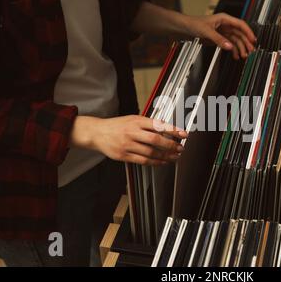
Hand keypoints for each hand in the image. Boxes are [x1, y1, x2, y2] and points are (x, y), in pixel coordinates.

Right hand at [71, 116, 187, 165]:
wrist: (97, 132)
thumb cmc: (117, 125)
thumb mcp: (133, 119)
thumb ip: (148, 124)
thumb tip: (167, 128)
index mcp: (136, 121)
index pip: (158, 125)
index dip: (173, 130)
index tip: (184, 134)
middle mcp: (132, 132)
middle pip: (156, 139)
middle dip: (171, 145)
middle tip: (180, 148)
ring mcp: (128, 145)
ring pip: (151, 152)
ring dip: (165, 156)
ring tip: (174, 156)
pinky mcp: (124, 155)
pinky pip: (143, 161)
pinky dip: (155, 162)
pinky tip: (163, 162)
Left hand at [183, 13, 256, 59]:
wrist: (186, 28)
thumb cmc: (194, 24)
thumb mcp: (207, 32)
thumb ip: (219, 39)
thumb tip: (229, 46)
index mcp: (224, 19)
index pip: (240, 25)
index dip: (248, 32)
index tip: (253, 39)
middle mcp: (225, 25)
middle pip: (240, 34)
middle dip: (246, 42)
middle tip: (250, 51)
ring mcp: (223, 32)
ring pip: (236, 40)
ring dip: (240, 48)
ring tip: (244, 56)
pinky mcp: (220, 39)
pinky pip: (230, 45)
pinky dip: (233, 51)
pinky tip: (235, 56)